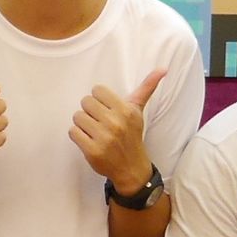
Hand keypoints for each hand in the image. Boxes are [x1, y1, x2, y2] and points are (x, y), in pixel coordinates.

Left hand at [73, 66, 168, 189]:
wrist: (131, 168)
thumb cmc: (131, 135)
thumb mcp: (138, 111)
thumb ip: (147, 88)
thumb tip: (163, 69)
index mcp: (126, 110)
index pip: (97, 90)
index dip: (99, 100)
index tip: (106, 109)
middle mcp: (115, 123)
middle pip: (85, 102)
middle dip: (90, 111)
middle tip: (99, 121)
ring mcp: (104, 138)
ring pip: (77, 116)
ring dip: (82, 124)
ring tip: (94, 131)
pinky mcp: (92, 151)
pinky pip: (73, 132)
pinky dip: (78, 136)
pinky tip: (89, 140)